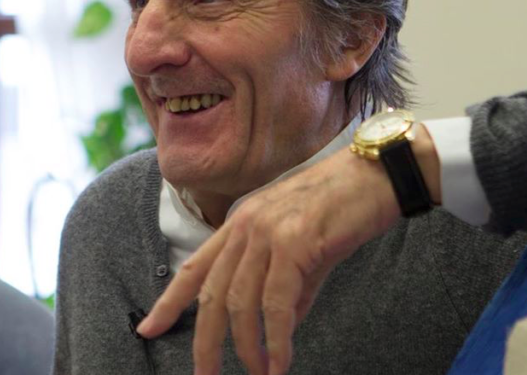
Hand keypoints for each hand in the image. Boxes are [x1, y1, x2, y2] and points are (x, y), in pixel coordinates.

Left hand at [136, 147, 405, 374]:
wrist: (379, 172)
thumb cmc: (344, 207)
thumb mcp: (304, 249)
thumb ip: (288, 288)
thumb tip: (279, 329)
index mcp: (240, 224)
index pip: (195, 268)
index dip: (169, 301)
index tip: (148, 330)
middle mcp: (245, 226)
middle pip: (210, 293)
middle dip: (204, 341)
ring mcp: (267, 233)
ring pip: (239, 303)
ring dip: (247, 347)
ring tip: (259, 372)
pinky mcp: (294, 244)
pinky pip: (276, 304)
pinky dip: (276, 340)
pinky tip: (280, 363)